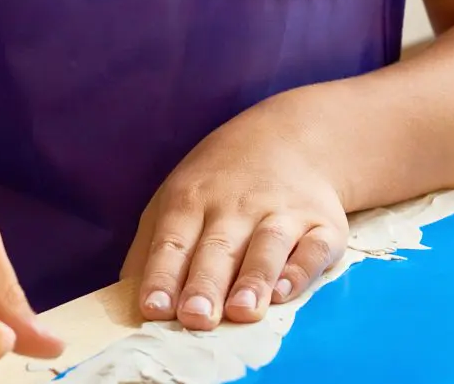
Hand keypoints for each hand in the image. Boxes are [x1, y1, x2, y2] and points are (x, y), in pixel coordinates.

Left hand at [124, 108, 348, 330]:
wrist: (293, 136)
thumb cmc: (220, 183)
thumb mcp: (175, 197)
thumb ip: (150, 250)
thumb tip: (130, 304)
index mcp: (192, 199)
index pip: (173, 242)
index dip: (162, 276)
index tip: (154, 309)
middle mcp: (238, 205)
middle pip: (218, 248)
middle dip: (205, 284)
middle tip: (196, 317)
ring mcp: (283, 213)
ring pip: (267, 248)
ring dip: (253, 280)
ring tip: (241, 312)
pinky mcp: (323, 225)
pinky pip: (314, 250)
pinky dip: (301, 271)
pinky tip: (285, 292)